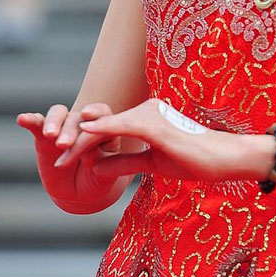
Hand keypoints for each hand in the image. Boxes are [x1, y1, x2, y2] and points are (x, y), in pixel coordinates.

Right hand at [17, 104, 122, 206]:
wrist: (79, 193)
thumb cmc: (97, 181)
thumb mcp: (105, 176)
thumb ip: (103, 163)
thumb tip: (93, 152)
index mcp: (106, 129)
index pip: (102, 117)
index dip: (95, 116)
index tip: (87, 116)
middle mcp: (85, 123)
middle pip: (78, 117)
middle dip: (70, 130)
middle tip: (63, 145)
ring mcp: (64, 127)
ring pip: (59, 114)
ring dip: (53, 122)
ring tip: (49, 135)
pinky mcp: (44, 136)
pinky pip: (37, 124)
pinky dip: (30, 120)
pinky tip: (22, 119)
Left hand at [75, 98, 241, 182]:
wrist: (220, 159)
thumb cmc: (193, 160)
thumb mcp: (152, 164)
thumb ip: (125, 162)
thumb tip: (96, 167)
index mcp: (146, 117)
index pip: (107, 130)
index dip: (84, 144)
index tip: (64, 158)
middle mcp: (146, 109)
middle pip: (102, 127)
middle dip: (76, 143)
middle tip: (55, 160)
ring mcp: (150, 114)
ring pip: (107, 127)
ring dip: (82, 142)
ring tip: (61, 158)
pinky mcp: (155, 124)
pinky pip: (122, 127)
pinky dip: (101, 132)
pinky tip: (84, 136)